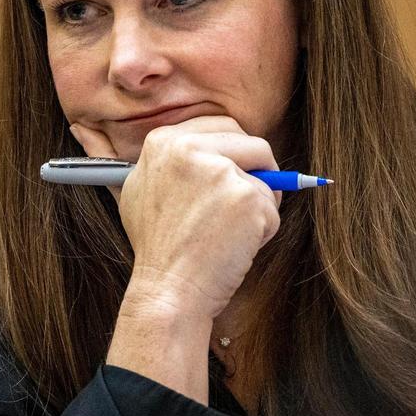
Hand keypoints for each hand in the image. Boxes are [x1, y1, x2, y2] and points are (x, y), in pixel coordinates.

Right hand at [71, 116, 280, 321]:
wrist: (167, 290)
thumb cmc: (157, 248)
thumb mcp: (142, 190)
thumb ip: (172, 162)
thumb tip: (212, 149)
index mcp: (164, 142)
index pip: (220, 125)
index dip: (234, 151)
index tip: (236, 172)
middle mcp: (190, 148)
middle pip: (251, 142)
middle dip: (259, 170)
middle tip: (248, 201)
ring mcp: (221, 172)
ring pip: (266, 178)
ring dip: (259, 206)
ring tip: (228, 235)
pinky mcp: (248, 198)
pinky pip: (273, 209)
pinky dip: (263, 231)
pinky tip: (234, 248)